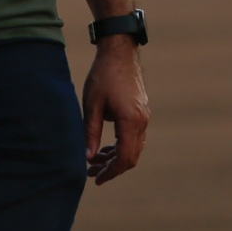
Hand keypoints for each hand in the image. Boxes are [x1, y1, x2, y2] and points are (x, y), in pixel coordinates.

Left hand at [83, 37, 148, 184]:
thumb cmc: (103, 76)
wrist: (120, 51)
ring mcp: (144, 115)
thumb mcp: (92, 106)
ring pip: (134, 147)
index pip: (124, 158)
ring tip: (94, 161)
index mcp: (130, 120)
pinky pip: (135, 136)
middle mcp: (142, 120)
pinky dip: (121, 145)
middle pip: (131, 156)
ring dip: (116, 157)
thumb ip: (91, 134)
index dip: (110, 172)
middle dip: (112, 168)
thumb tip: (87, 158)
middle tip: (91, 173)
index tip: (95, 179)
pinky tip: (106, 147)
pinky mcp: (141, 111)